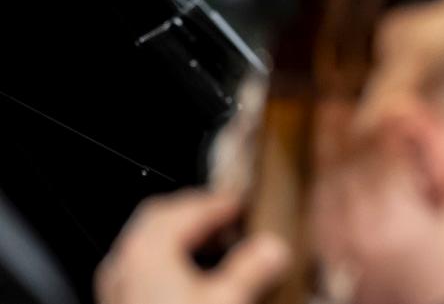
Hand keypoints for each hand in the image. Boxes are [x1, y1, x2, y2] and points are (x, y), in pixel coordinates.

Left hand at [96, 190, 289, 303]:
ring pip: (146, 244)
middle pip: (159, 218)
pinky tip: (188, 279)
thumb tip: (273, 248)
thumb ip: (253, 268)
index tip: (244, 202)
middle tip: (226, 217)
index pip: (190, 207)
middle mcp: (126, 263)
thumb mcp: (227, 300)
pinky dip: (166, 262)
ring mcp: (117, 287)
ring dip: (179, 237)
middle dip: (195, 213)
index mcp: (149, 249)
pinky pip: (140, 269)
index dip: (222, 202)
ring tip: (212, 247)